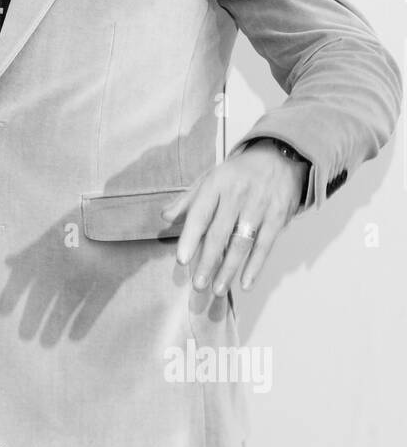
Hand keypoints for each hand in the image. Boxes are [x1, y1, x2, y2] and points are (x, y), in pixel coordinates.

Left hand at [161, 140, 306, 295]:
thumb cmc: (239, 173)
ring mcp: (259, 206)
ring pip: (242, 243)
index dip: (190, 238)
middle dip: (208, 261)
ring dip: (229, 269)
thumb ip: (188, 200)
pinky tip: (245, 282)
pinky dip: (255, 266)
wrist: (280, 157)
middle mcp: (237, 195)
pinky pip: (265, 245)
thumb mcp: (211, 178)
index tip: (182, 260)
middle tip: (197, 284)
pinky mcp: (279, 216)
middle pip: (220, 233)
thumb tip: (165, 217)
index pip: (200, 214)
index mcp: (216, 184)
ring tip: (217, 289)